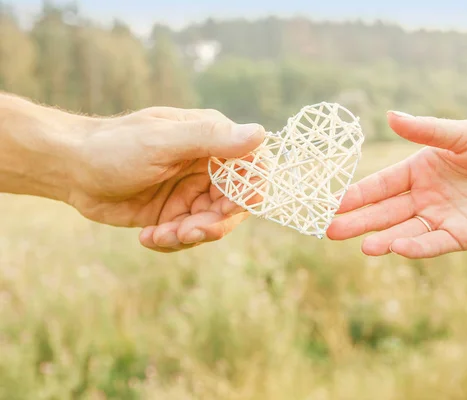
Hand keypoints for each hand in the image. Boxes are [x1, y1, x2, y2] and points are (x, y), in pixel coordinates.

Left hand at [68, 107, 264, 251]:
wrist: (70, 170)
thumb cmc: (113, 147)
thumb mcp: (162, 142)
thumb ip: (211, 139)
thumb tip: (261, 133)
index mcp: (212, 140)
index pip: (252, 168)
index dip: (248, 193)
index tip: (225, 209)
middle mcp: (208, 167)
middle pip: (235, 204)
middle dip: (213, 223)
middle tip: (186, 232)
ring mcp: (192, 192)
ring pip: (213, 224)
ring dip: (189, 236)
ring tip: (159, 235)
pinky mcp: (175, 214)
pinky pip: (188, 236)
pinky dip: (172, 242)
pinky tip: (147, 236)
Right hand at [327, 112, 466, 257]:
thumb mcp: (463, 135)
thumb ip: (427, 131)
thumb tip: (391, 115)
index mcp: (419, 170)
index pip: (381, 184)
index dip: (357, 194)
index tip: (333, 203)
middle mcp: (424, 196)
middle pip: (385, 211)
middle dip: (358, 221)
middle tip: (331, 231)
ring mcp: (440, 217)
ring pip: (404, 231)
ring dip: (383, 238)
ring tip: (363, 246)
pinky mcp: (460, 236)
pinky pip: (433, 243)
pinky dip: (416, 247)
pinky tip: (396, 247)